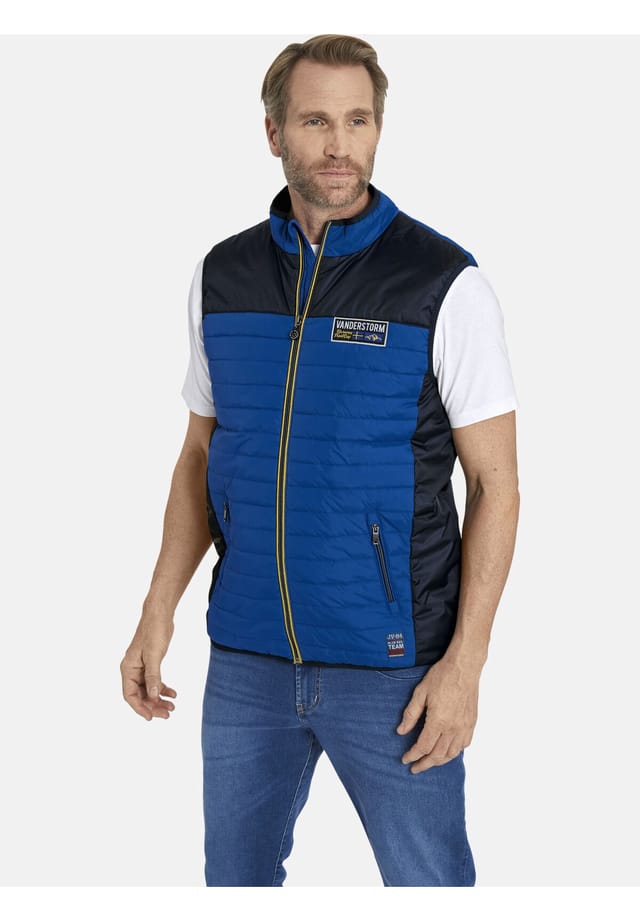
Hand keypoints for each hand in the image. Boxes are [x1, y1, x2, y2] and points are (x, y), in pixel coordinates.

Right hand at [120, 613, 176, 720]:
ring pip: (148, 690)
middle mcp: (132, 670)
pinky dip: (163, 688)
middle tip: (168, 714)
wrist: (160, 615)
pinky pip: (155, 681)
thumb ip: (154, 676)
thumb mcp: (154, 655)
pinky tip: (173, 693)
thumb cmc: (154, 631)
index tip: (151, 717)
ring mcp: (141, 668)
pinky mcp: (150, 664)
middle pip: (140, 695)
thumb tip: (154, 697)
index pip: (130, 695)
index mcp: (128, 668)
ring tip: (172, 707)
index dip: (140, 708)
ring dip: (159, 699)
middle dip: (153, 706)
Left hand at [396, 654, 479, 773]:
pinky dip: (454, 752)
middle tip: (415, 768)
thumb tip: (401, 731)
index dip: (413, 756)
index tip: (405, 759)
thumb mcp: (421, 693)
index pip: (423, 746)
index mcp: (439, 721)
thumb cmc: (442, 676)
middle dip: (425, 764)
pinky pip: (464, 745)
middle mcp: (453, 727)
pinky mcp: (472, 722)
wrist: (464, 666)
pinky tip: (447, 751)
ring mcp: (465, 726)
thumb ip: (410, 714)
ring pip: (452, 753)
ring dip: (439, 761)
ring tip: (429, 762)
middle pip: (438, 755)